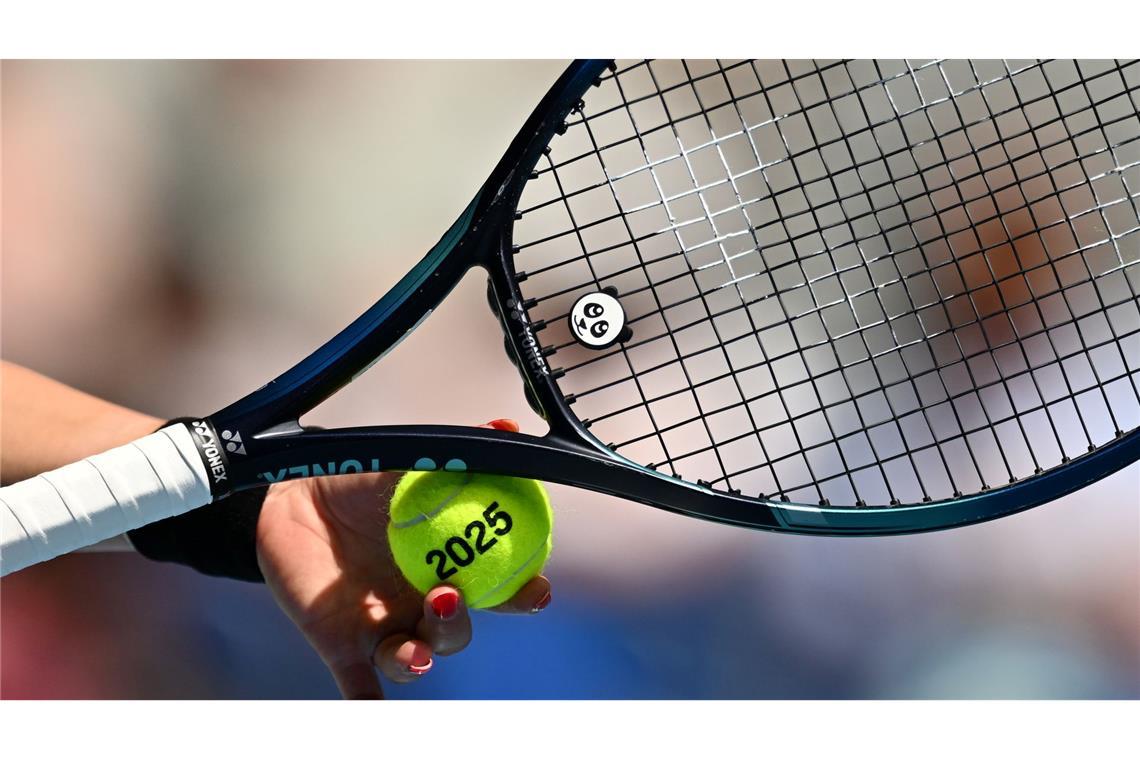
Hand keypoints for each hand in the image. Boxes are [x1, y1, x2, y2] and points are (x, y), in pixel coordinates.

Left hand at [254, 419, 551, 697]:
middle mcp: (423, 603)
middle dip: (461, 624)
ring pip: (416, 658)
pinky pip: (360, 686)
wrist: (289, 498)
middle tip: (450, 598)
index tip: (535, 589)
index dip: (524, 594)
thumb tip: (504, 429)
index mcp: (450, 564)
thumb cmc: (360, 481)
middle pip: (457, 630)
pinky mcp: (343, 648)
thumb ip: (455, 452)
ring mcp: (385, 629)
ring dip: (420, 657)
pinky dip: (368, 703)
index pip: (499, 588)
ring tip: (414, 646)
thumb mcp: (407, 462)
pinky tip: (371, 712)